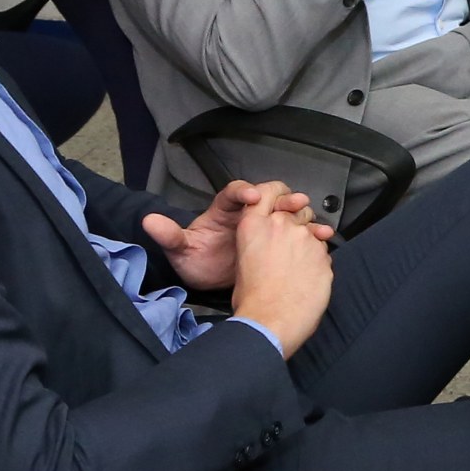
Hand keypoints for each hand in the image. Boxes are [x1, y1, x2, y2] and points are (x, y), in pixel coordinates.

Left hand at [140, 179, 332, 292]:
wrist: (208, 279)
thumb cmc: (194, 260)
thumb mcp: (179, 250)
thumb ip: (169, 235)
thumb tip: (149, 221)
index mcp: (222, 211)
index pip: (233, 193)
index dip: (243, 191)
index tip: (251, 196)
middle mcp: (246, 214)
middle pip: (267, 194)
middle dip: (279, 196)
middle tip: (292, 202)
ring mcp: (263, 228)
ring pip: (284, 210)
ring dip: (297, 210)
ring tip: (307, 215)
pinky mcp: (275, 243)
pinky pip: (295, 233)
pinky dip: (309, 231)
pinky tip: (321, 236)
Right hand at [225, 197, 333, 353]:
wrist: (269, 320)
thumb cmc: (252, 299)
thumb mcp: (243, 260)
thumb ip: (260, 242)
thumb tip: (271, 245)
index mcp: (254, 224)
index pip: (270, 191)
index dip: (280, 194)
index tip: (285, 201)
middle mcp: (281, 225)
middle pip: (297, 210)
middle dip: (298, 222)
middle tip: (292, 246)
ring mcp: (305, 238)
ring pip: (314, 232)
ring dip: (310, 245)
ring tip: (298, 270)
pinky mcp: (323, 254)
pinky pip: (324, 252)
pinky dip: (319, 262)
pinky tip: (308, 279)